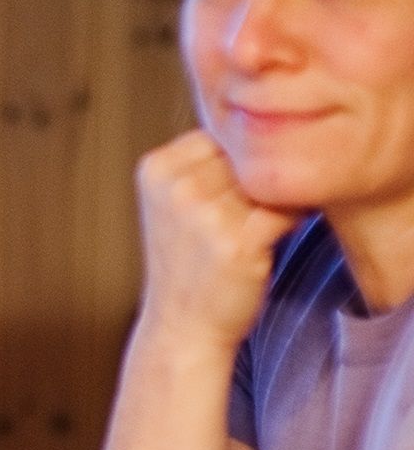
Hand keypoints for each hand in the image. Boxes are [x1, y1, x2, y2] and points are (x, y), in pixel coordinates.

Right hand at [134, 130, 301, 352]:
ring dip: (280, 199)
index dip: (239, 161)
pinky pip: (285, 212)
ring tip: (266, 223)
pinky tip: (281, 232)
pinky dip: (293, 219)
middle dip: (259, 181)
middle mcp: (174, 187)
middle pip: (245, 158)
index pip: (220, 136)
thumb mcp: (175, 203)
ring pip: (268, 183)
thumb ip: (203, 163)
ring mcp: (203, 215)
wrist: (181, 325)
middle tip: (255, 209)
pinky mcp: (234, 243)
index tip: (235, 190)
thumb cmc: (186, 263)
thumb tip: (263, 123)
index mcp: (155, 169)